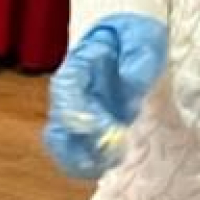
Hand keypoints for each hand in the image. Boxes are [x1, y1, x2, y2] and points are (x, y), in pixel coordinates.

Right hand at [44, 15, 168, 182]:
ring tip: (114, 160)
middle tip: (109, 153)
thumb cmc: (134, 35)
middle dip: (78, 147)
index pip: (65, 91)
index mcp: (77, 67)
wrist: (130, 38)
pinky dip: (93, 164)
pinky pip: (80, 155)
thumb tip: (132, 85)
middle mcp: (71, 95)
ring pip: (64, 147)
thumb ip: (138, 59)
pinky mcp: (91, 131)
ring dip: (84, 161)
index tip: (97, 129)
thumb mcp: (142, 38)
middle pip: (57, 127)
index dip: (75, 113)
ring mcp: (79, 115)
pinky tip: (115, 160)